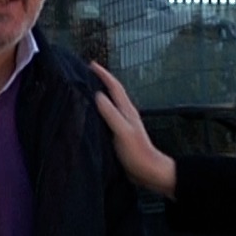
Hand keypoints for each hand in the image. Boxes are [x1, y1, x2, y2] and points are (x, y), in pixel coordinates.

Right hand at [90, 62, 176, 196]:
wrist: (149, 171)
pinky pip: (109, 115)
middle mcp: (126, 113)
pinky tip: (93, 114)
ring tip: (87, 89)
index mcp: (127, 110)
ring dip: (101, 94)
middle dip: (101, 81)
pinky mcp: (121, 133)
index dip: (103, 74)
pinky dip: (101, 109)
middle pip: (113, 92)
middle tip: (86, 73)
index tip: (91, 64)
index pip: (114, 87)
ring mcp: (124, 123)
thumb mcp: (122, 132)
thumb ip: (111, 114)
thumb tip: (98, 95)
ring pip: (111, 103)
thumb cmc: (137, 153)